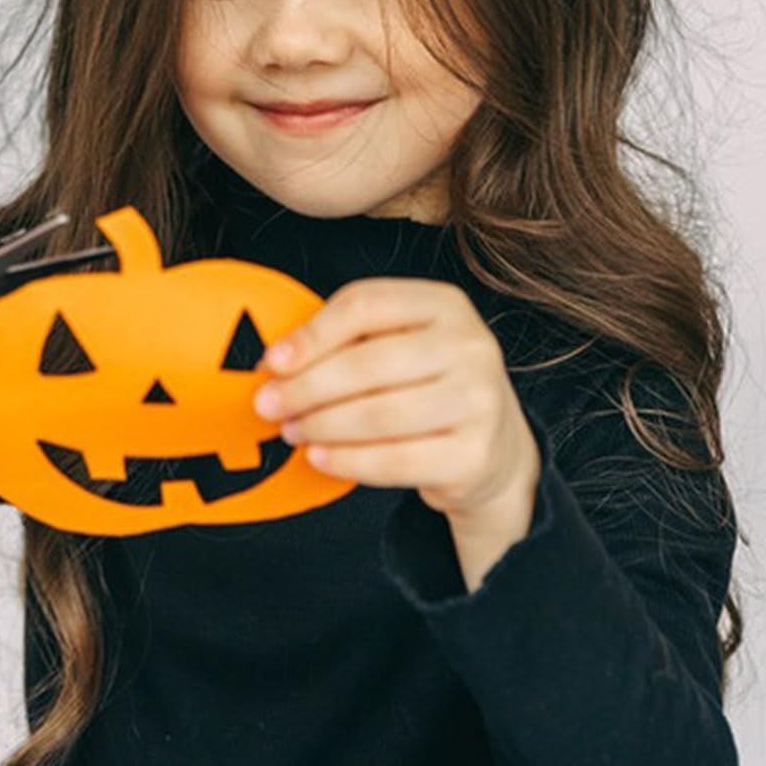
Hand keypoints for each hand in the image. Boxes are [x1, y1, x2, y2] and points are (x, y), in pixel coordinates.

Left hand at [253, 278, 541, 524]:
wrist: (496, 447)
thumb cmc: (428, 384)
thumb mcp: (402, 343)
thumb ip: (348, 340)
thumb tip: (276, 362)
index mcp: (446, 304)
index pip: (365, 305)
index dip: (312, 334)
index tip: (272, 362)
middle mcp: (470, 346)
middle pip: (367, 363)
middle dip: (306, 388)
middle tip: (268, 406)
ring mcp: (479, 401)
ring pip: (378, 415)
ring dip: (321, 426)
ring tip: (292, 431)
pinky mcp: (474, 455)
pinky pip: (394, 460)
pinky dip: (347, 460)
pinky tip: (319, 457)